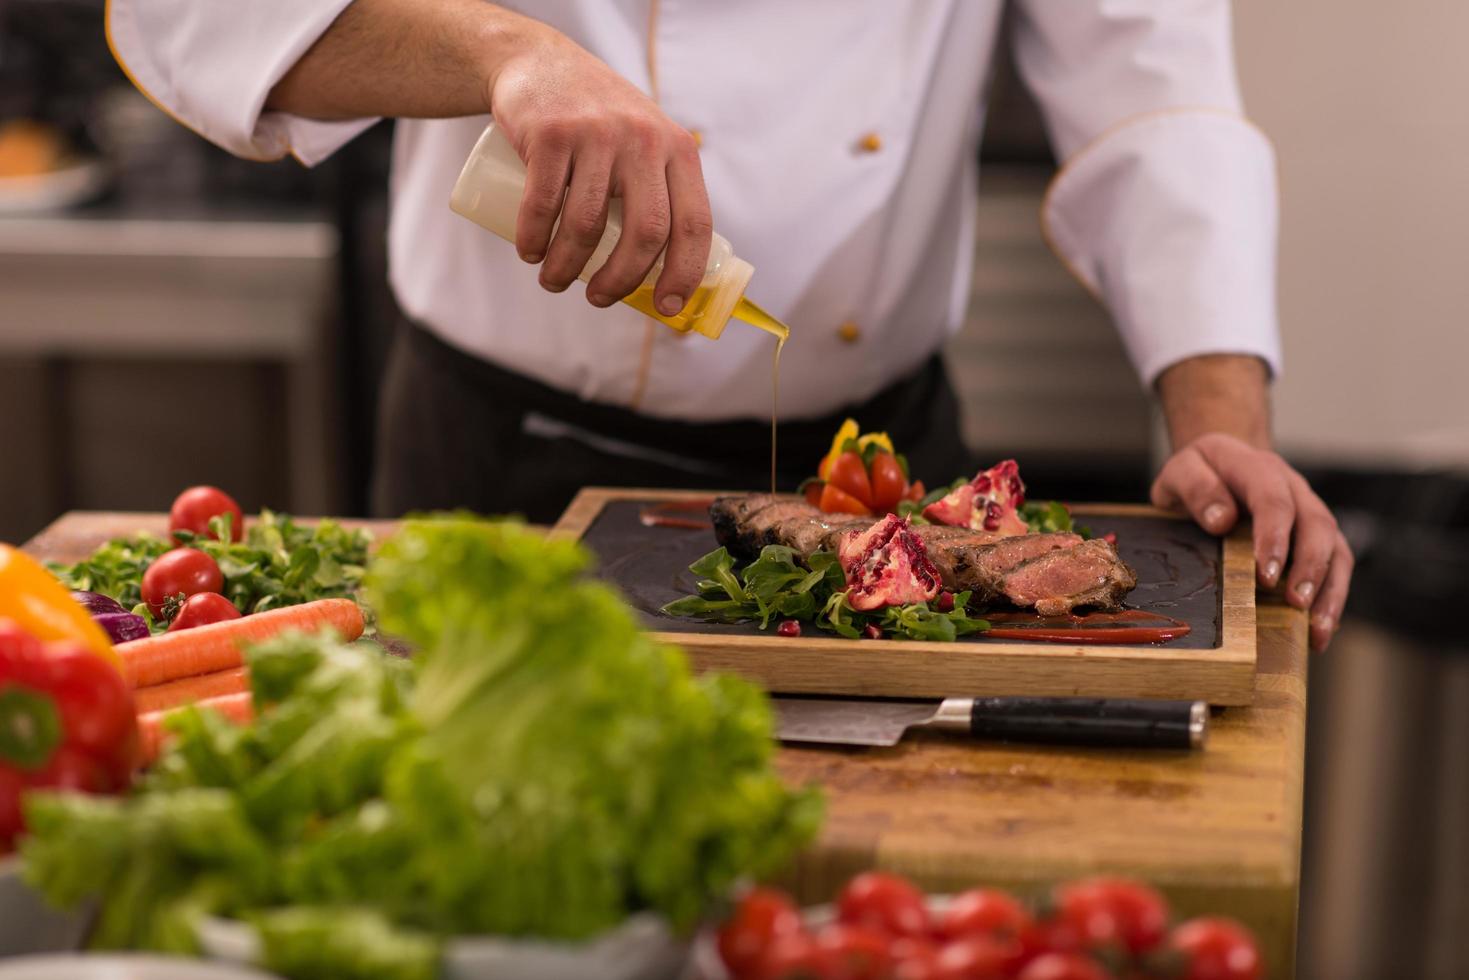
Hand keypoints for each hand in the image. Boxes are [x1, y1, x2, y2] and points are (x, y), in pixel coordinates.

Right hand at [485, 26, 711, 314]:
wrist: (539, 62)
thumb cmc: (598, 122)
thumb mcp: (645, 141)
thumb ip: (661, 189)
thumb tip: (664, 272)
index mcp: (678, 150)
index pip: (694, 224)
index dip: (684, 274)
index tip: (665, 307)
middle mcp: (644, 140)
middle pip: (645, 233)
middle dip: (620, 280)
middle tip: (597, 299)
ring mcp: (597, 133)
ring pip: (587, 225)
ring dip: (566, 268)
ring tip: (552, 281)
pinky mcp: (551, 132)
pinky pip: (543, 203)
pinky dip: (533, 239)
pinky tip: (530, 254)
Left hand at [1151, 433, 1352, 650]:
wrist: (1222, 463)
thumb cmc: (1200, 471)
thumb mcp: (1182, 470)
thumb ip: (1196, 487)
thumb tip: (1221, 520)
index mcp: (1258, 469)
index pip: (1274, 501)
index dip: (1274, 539)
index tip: (1265, 576)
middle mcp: (1293, 489)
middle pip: (1317, 525)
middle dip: (1311, 568)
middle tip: (1295, 603)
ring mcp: (1310, 512)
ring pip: (1336, 548)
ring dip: (1330, 590)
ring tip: (1317, 631)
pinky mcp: (1317, 536)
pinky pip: (1337, 565)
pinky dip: (1332, 598)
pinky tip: (1320, 632)